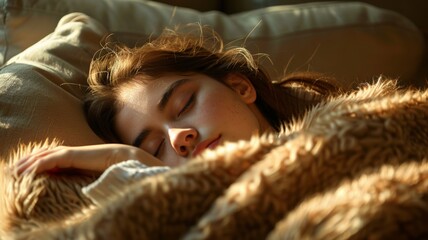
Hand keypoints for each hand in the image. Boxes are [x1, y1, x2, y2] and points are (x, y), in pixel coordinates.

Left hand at [15, 144, 164, 174]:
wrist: (123, 159)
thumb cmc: (110, 167)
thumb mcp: (89, 173)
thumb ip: (78, 175)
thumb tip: (68, 182)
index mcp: (73, 156)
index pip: (48, 157)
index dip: (34, 163)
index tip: (23, 172)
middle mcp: (69, 152)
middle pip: (41, 154)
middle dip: (25, 162)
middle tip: (12, 171)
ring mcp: (69, 152)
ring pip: (41, 156)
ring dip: (26, 164)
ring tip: (15, 172)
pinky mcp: (71, 155)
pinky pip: (49, 160)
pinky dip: (37, 165)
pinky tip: (28, 172)